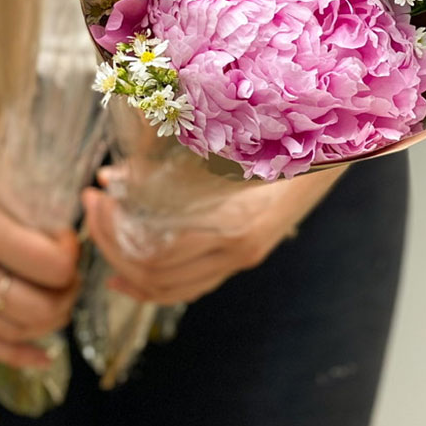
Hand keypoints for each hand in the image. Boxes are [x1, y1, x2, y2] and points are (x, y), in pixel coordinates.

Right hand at [0, 104, 80, 368]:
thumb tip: (67, 210)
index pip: (51, 266)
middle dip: (67, 292)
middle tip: (71, 272)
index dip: (71, 255)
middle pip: (38, 308)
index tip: (68, 237)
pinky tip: (41, 355)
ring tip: (58, 299)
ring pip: (11, 331)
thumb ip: (23, 190)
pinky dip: (15, 352)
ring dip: (47, 321)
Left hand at [82, 165, 346, 305]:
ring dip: (124, 262)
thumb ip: (171, 160)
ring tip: (100, 226)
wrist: (335, 140)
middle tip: (89, 204)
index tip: (96, 195)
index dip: (114, 232)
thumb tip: (115, 177)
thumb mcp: (226, 142)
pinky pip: (188, 284)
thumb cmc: (281, 136)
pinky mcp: (242, 254)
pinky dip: (150, 282)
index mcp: (233, 227)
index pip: (155, 256)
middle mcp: (237, 252)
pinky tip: (124, 270)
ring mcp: (242, 257)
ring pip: (169, 289)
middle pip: (154, 276)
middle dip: (110, 242)